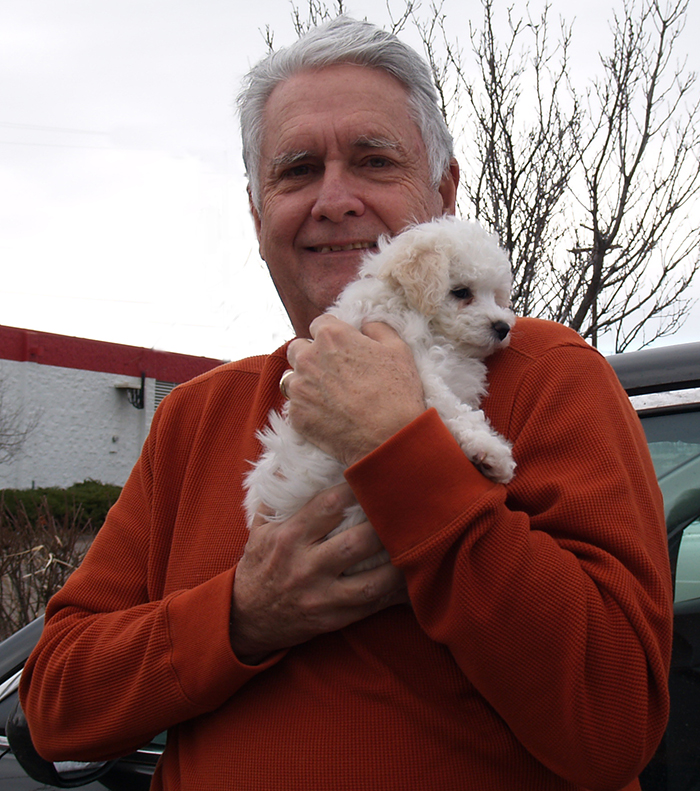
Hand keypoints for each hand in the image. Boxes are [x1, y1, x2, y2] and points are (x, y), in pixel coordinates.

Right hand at [231, 483, 407, 663]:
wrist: (246, 618)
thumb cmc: (259, 564)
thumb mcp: (260, 528)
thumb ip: (278, 496)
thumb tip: (293, 458)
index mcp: (289, 537)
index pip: (327, 506)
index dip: (356, 488)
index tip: (380, 473)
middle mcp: (305, 566)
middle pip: (355, 543)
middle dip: (385, 526)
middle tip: (413, 508)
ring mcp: (320, 596)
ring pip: (369, 582)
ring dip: (398, 565)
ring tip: (421, 546)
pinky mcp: (332, 619)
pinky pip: (370, 607)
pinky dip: (395, 595)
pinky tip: (415, 581)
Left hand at [285, 317, 425, 465]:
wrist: (388, 439)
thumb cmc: (397, 393)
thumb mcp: (398, 349)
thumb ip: (377, 328)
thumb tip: (365, 325)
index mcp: (331, 336)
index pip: (320, 324)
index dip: (333, 335)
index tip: (343, 348)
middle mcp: (308, 358)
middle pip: (298, 348)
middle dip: (312, 356)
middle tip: (334, 372)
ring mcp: (298, 388)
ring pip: (292, 377)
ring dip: (305, 382)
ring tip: (329, 396)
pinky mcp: (296, 415)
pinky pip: (295, 405)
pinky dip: (307, 408)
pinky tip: (328, 415)